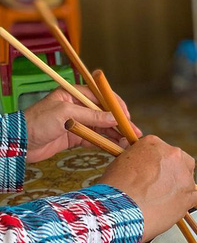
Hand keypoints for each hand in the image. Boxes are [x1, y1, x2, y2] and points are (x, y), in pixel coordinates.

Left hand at [22, 86, 140, 162]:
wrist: (18, 143)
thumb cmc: (38, 122)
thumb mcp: (66, 114)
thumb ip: (91, 116)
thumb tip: (114, 118)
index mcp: (74, 94)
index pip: (101, 97)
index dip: (116, 106)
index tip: (127, 117)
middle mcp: (77, 107)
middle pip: (104, 113)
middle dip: (119, 123)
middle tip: (133, 133)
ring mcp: (77, 122)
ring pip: (101, 127)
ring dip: (115, 135)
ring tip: (128, 143)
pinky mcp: (75, 137)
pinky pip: (94, 139)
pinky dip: (105, 143)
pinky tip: (116, 148)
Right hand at [99, 135, 196, 241]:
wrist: (119, 212)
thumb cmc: (115, 189)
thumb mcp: (119, 162)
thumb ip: (132, 154)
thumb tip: (131, 148)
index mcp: (155, 144)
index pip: (162, 150)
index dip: (157, 163)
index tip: (153, 171)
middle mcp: (173, 156)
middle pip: (181, 161)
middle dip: (173, 171)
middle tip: (160, 184)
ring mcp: (183, 177)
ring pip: (188, 179)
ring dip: (179, 187)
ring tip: (163, 199)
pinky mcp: (189, 196)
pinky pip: (196, 197)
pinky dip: (188, 202)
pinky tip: (176, 206)